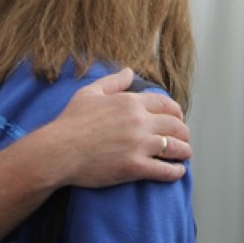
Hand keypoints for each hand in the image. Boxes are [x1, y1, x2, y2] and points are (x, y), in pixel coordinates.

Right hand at [43, 68, 190, 187]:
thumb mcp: (90, 93)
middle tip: (183, 137)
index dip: (176, 112)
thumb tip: (129, 71)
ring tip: (185, 154)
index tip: (178, 118)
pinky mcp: (135, 167)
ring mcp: (139, 145)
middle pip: (175, 125)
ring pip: (175, 147)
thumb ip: (114, 81)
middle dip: (183, 132)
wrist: (58, 151)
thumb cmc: (70, 122)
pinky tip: (177, 171)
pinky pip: (164, 170)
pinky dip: (175, 171)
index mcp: (131, 103)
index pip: (166, 104)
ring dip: (184, 151)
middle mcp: (140, 122)